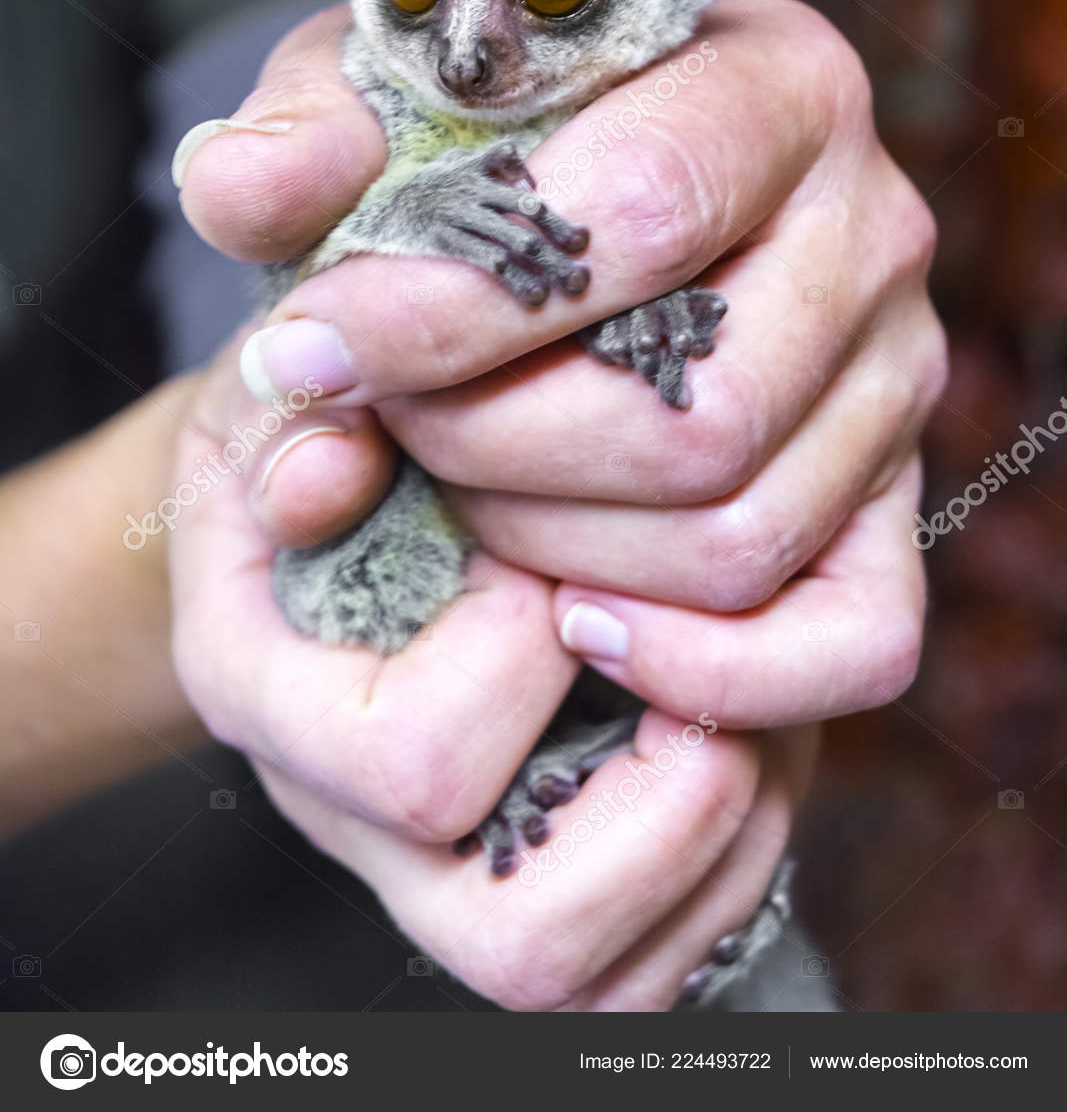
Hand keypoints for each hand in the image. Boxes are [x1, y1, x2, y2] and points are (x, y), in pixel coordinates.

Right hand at [168, 336, 814, 1009]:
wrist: (337, 491)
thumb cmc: (325, 432)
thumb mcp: (282, 398)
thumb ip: (290, 422)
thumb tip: (324, 478)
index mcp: (272, 703)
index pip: (413, 767)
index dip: (517, 657)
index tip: (539, 553)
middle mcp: (353, 826)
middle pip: (521, 941)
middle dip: (663, 798)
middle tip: (690, 669)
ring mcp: (449, 875)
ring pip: (614, 978)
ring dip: (730, 828)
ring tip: (745, 695)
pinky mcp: (544, 886)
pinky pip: (666, 959)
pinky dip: (746, 849)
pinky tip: (747, 723)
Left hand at [177, 0, 942, 726]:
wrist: (566, 225)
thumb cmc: (483, 158)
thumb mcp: (385, 113)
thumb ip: (304, 141)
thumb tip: (239, 188)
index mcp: (779, 85)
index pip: (635, 218)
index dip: (450, 311)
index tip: (312, 350)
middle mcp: (871, 230)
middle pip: (692, 416)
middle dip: (490, 449)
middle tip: (393, 427)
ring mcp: (899, 379)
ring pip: (736, 536)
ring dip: (550, 545)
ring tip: (458, 491)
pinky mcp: (898, 506)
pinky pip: (852, 644)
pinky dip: (705, 669)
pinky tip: (574, 624)